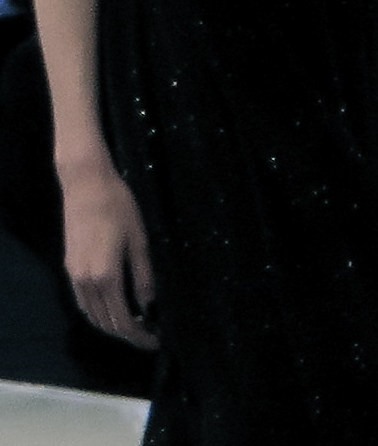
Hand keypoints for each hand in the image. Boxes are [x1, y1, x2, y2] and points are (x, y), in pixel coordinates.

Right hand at [59, 159, 156, 349]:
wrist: (86, 186)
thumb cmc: (119, 208)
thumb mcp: (140, 241)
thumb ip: (144, 276)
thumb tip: (149, 305)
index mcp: (106, 276)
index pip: (122, 319)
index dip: (138, 335)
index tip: (156, 341)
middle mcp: (85, 282)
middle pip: (105, 322)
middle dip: (127, 334)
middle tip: (149, 336)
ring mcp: (74, 276)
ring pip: (91, 314)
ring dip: (111, 325)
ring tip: (136, 325)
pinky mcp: (69, 268)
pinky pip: (83, 302)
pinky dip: (98, 312)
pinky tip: (115, 308)